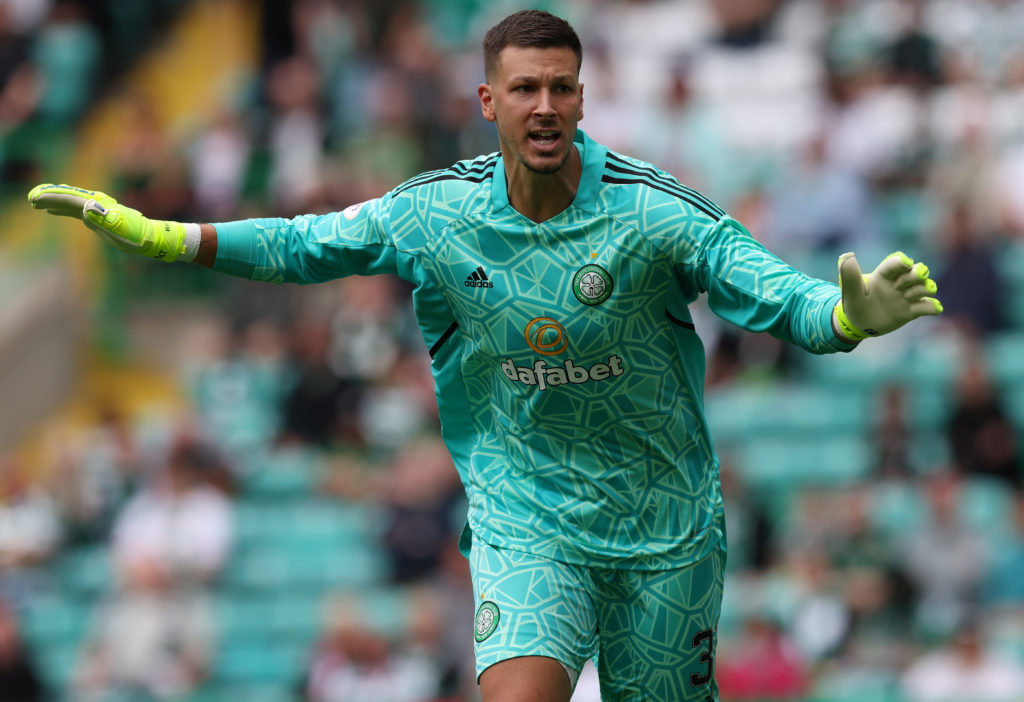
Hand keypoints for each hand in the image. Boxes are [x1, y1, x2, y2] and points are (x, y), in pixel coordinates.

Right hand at [28, 183, 186, 261]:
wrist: (150, 238)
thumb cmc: (137, 235)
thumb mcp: (122, 228)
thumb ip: (105, 218)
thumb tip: (87, 207)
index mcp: (98, 205)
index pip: (70, 199)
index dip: (52, 198)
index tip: (36, 198)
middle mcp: (96, 204)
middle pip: (67, 197)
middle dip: (49, 196)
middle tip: (31, 197)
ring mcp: (96, 209)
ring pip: (69, 202)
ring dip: (52, 201)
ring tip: (36, 202)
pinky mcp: (97, 217)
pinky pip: (74, 210)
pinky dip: (62, 209)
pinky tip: (53, 211)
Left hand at [834, 251, 942, 341]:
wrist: (860, 324)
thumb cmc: (855, 304)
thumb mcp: (850, 292)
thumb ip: (850, 276)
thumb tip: (847, 255)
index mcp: (883, 275)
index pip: (894, 265)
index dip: (900, 262)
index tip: (906, 262)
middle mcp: (898, 283)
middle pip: (915, 272)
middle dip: (917, 273)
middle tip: (915, 277)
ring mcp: (907, 296)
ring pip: (924, 288)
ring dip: (924, 289)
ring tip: (919, 293)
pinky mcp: (912, 311)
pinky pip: (927, 307)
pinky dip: (933, 307)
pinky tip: (935, 308)